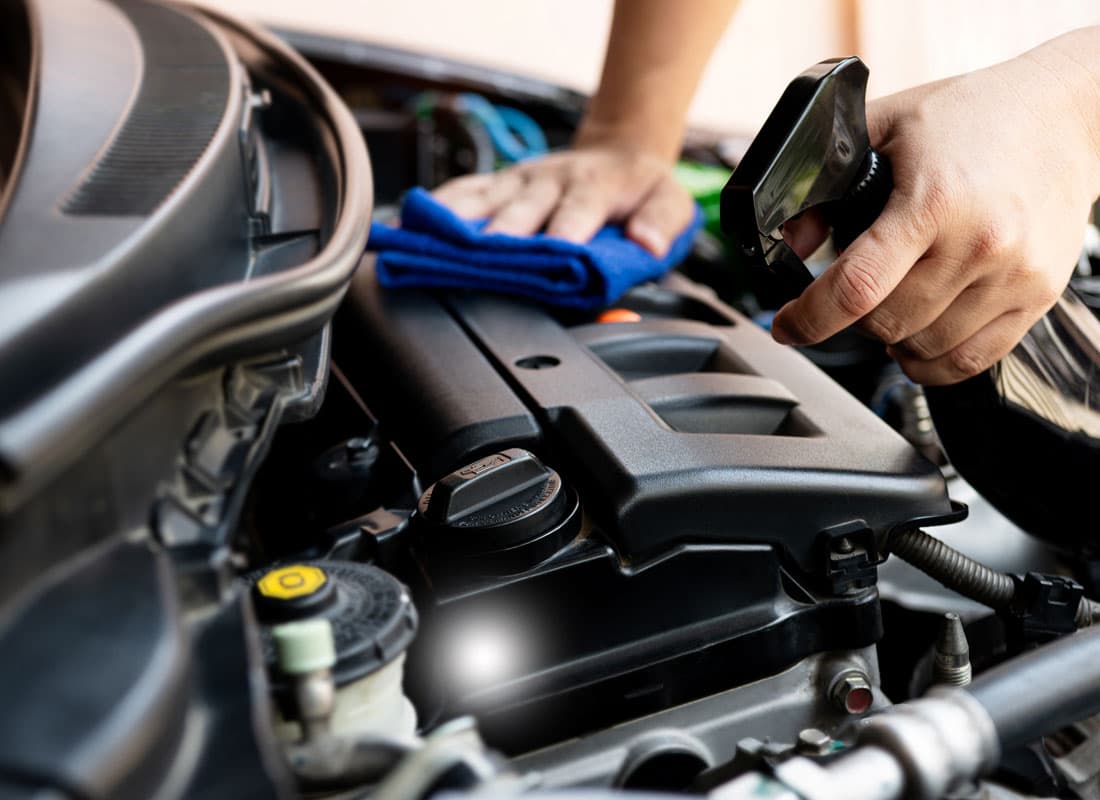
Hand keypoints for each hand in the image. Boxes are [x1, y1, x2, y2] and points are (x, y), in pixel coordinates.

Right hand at [432, 143, 695, 256]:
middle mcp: (549, 180)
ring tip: (424, 240)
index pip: (578, 209)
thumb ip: (661, 224)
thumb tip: (646, 243)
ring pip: (483, 199)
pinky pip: (462, 193)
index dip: (564, 230)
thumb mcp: (670, 203)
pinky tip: (406, 224)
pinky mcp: (497, 183)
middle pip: (521, 207)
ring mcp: (518, 180)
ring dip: (456, 221)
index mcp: (593, 187)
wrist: (618, 152)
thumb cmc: (639, 189)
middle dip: (502, 232)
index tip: (552, 251)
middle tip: (482, 255)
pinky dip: (435, 208)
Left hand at [773, 39, 1099, 384]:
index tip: (787, 327)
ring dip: (892, 341)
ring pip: (925, 349)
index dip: (810, 318)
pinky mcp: (1038, 295)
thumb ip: (830, 181)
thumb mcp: (887, 125)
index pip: (857, 287)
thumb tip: (794, 241)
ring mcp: (1012, 275)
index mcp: (932, 203)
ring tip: (886, 311)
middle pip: (887, 324)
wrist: (1066, 115)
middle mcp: (978, 244)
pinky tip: (919, 339)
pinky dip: (934, 363)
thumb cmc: (974, 116)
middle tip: (847, 300)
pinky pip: (972, 360)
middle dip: (852, 320)